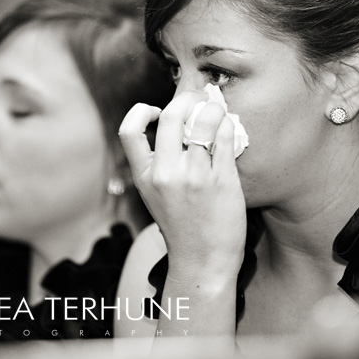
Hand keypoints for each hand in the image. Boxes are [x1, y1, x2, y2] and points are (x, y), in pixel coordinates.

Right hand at [119, 90, 246, 282]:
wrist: (204, 261)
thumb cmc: (184, 226)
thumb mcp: (156, 195)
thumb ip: (159, 164)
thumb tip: (177, 123)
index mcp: (146, 177)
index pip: (129, 130)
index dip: (142, 111)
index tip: (158, 110)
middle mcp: (167, 174)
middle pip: (172, 115)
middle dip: (187, 97)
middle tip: (198, 99)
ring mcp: (195, 177)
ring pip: (204, 120)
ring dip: (213, 109)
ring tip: (217, 112)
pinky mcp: (222, 180)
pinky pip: (226, 136)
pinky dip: (228, 125)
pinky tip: (229, 129)